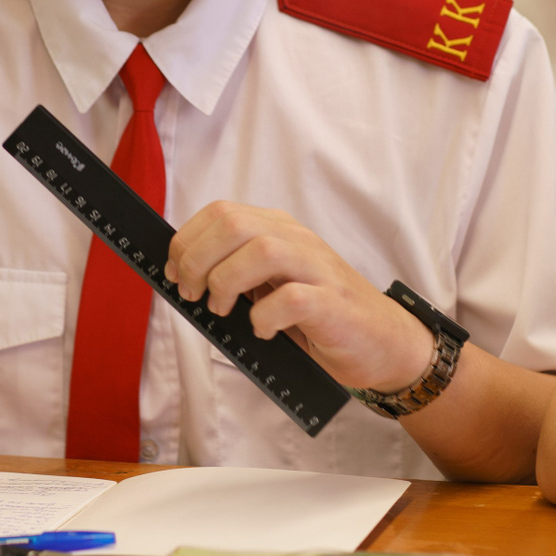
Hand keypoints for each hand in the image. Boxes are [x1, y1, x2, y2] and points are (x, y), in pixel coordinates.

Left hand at [165, 202, 433, 392]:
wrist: (383, 343)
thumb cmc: (319, 319)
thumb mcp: (271, 287)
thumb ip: (237, 275)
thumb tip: (182, 277)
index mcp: (278, 230)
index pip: (220, 212)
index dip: (186, 241)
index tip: (172, 273)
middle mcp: (297, 240)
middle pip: (233, 224)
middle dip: (197, 259)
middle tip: (192, 294)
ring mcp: (318, 269)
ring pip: (261, 249)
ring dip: (226, 281)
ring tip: (221, 309)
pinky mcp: (333, 303)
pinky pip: (293, 298)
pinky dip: (265, 316)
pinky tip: (262, 330)